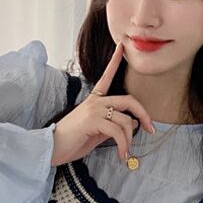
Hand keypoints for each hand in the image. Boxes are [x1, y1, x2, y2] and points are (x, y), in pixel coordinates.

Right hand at [50, 41, 154, 166]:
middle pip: (128, 101)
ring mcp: (93, 109)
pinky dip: (123, 145)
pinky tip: (121, 155)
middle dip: (143, 115)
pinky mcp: (92, 120)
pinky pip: (117, 132)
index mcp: (94, 100)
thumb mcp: (97, 132)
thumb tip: (133, 122)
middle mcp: (95, 101)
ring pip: (125, 121)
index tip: (122, 47)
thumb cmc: (72, 141)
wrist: (52, 148)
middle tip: (150, 129)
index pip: (107, 76)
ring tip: (126, 154)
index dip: (115, 61)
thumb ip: (114, 126)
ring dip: (129, 140)